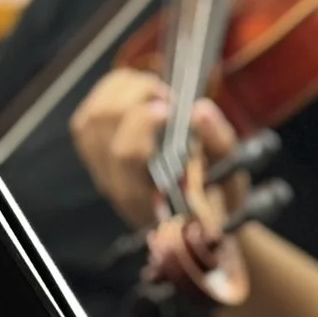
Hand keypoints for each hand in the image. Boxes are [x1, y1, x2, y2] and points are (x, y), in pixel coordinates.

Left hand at [69, 68, 237, 230]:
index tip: (174, 109)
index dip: (145, 120)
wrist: (194, 225)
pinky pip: (85, 119)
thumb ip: (219, 144)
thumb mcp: (232, 179)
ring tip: (154, 93)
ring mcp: (100, 170)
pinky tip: (136, 97)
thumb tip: (201, 109)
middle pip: (102, 123)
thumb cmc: (214, 201)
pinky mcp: (94, 157)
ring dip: (121, 91)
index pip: (127, 153)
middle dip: (136, 95)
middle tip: (168, 97)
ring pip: (90, 117)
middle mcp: (115, 184)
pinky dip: (108, 96)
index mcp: (148, 197)